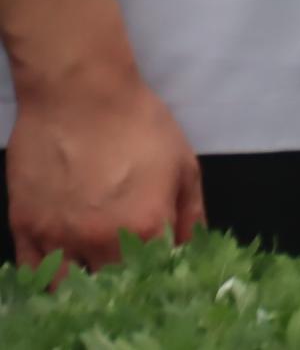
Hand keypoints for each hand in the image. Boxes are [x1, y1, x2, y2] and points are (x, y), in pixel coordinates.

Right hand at [5, 60, 200, 276]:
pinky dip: (49, 276)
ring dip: (85, 286)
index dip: (162, 278)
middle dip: (126, 285)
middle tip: (131, 272)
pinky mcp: (25, 228)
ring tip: (96, 273)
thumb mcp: (183, 165)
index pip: (157, 276)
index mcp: (145, 228)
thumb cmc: (140, 124)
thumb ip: (190, 215)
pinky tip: (63, 269)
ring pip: (70, 286)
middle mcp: (100, 242)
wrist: (79, 95)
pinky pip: (33, 271)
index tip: (163, 273)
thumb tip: (191, 250)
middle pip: (114, 286)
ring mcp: (58, 238)